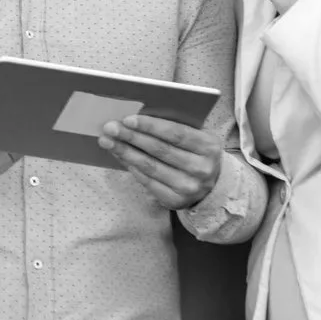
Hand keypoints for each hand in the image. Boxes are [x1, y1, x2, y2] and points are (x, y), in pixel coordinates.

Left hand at [99, 113, 223, 208]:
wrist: (213, 186)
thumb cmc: (197, 153)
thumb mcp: (197, 138)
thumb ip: (176, 127)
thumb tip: (137, 119)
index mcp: (209, 147)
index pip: (176, 133)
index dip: (150, 126)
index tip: (128, 119)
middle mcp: (201, 168)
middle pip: (160, 150)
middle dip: (132, 137)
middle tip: (110, 128)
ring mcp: (188, 187)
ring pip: (150, 166)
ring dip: (125, 152)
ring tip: (107, 141)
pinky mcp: (175, 200)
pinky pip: (147, 181)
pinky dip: (131, 167)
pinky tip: (119, 156)